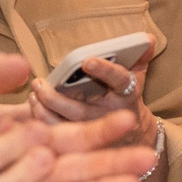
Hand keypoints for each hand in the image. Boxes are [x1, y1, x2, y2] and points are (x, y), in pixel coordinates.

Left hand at [29, 52, 156, 148]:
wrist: (133, 137)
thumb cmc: (127, 100)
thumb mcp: (138, 79)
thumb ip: (139, 56)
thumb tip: (148, 38)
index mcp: (127, 96)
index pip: (118, 80)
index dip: (104, 70)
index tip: (87, 60)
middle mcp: (110, 115)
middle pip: (81, 109)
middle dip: (57, 97)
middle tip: (40, 82)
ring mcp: (94, 132)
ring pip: (64, 123)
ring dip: (45, 108)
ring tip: (34, 93)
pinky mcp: (80, 144)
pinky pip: (57, 133)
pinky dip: (42, 120)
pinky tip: (33, 106)